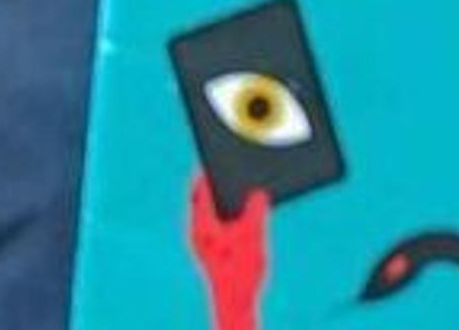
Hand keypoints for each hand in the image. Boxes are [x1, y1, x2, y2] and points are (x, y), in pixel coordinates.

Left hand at [185, 170, 269, 329]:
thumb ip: (255, 213)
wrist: (235, 302)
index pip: (201, 189)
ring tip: (236, 182)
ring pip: (207, 209)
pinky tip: (242, 209)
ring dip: (219, 196)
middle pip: (202, 196)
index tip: (217, 154)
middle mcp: (199, 230)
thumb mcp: (252, 239)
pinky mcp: (211, 247)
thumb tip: (259, 193)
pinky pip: (214, 222)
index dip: (208, 170)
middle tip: (227, 164)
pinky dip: (224, 211)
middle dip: (213, 180)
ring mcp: (203, 240)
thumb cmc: (241, 272)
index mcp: (202, 225)